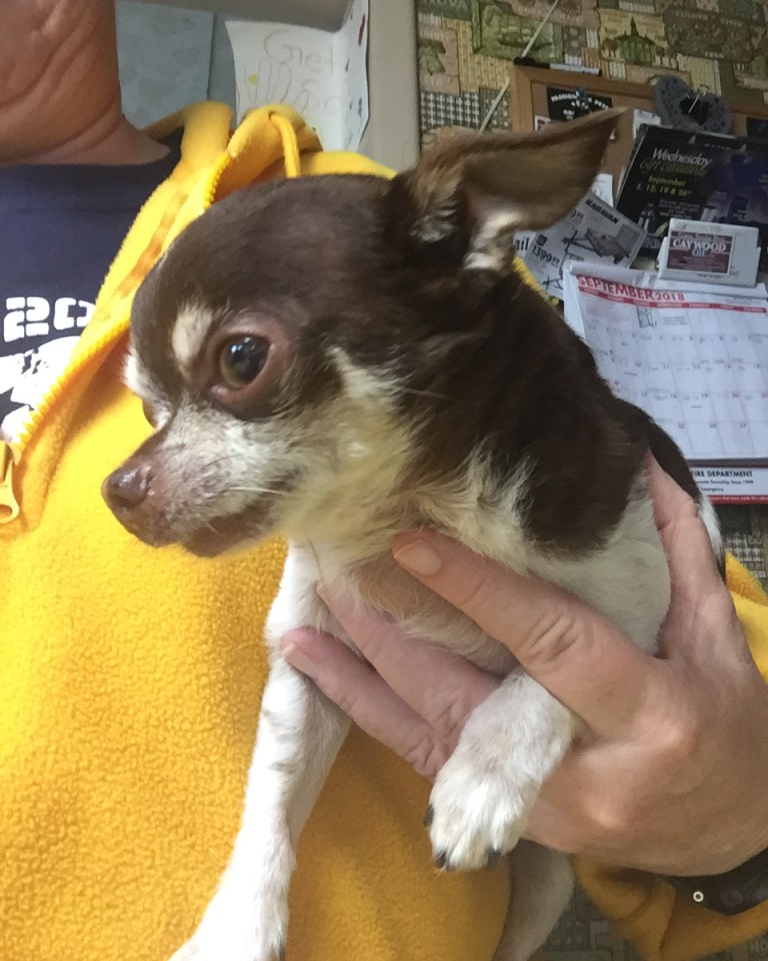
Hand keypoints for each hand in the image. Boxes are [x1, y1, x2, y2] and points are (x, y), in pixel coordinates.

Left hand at [281, 459, 767, 875]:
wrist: (729, 829)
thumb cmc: (726, 723)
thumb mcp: (715, 638)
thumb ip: (676, 552)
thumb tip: (637, 466)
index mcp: (646, 711)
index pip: (549, 641)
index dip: (479, 591)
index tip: (412, 542)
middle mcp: (581, 768)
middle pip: (464, 694)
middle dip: (392, 631)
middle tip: (336, 568)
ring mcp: (537, 805)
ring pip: (429, 733)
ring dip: (361, 674)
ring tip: (302, 624)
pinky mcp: (507, 815)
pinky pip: (425, 761)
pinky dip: (370, 713)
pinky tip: (322, 675)